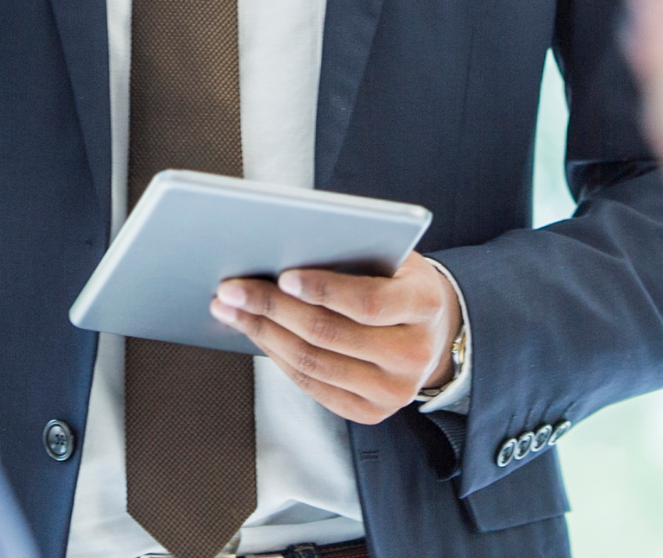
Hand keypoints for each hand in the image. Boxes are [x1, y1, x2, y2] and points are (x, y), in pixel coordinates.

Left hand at [211, 252, 461, 423]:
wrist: (430, 333)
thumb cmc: (400, 283)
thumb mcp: (392, 257)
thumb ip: (354, 253)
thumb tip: (285, 250)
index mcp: (424, 306)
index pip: (369, 302)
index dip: (323, 290)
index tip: (283, 276)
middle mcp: (414, 355)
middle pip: (330, 335)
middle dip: (272, 309)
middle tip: (232, 289)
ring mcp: (393, 391)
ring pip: (313, 363)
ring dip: (263, 334)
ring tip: (231, 310)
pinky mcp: (370, 412)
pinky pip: (312, 385)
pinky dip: (278, 357)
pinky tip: (256, 334)